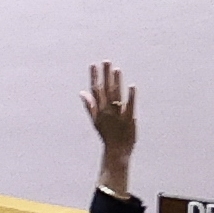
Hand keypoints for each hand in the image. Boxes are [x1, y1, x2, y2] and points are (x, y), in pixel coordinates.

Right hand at [81, 58, 137, 182]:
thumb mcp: (95, 121)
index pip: (95, 90)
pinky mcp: (129, 119)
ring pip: (116, 96)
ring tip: (117, 70)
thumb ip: (89, 106)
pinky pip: (129, 106)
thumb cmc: (107, 135)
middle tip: (106, 61)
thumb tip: (82, 92)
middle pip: (106, 90)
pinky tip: (132, 86)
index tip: (93, 65)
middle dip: (105, 75)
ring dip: (116, 83)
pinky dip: (130, 96)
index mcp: (99, 110)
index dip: (94, 77)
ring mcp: (118, 115)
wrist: (116, 150)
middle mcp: (107, 111)